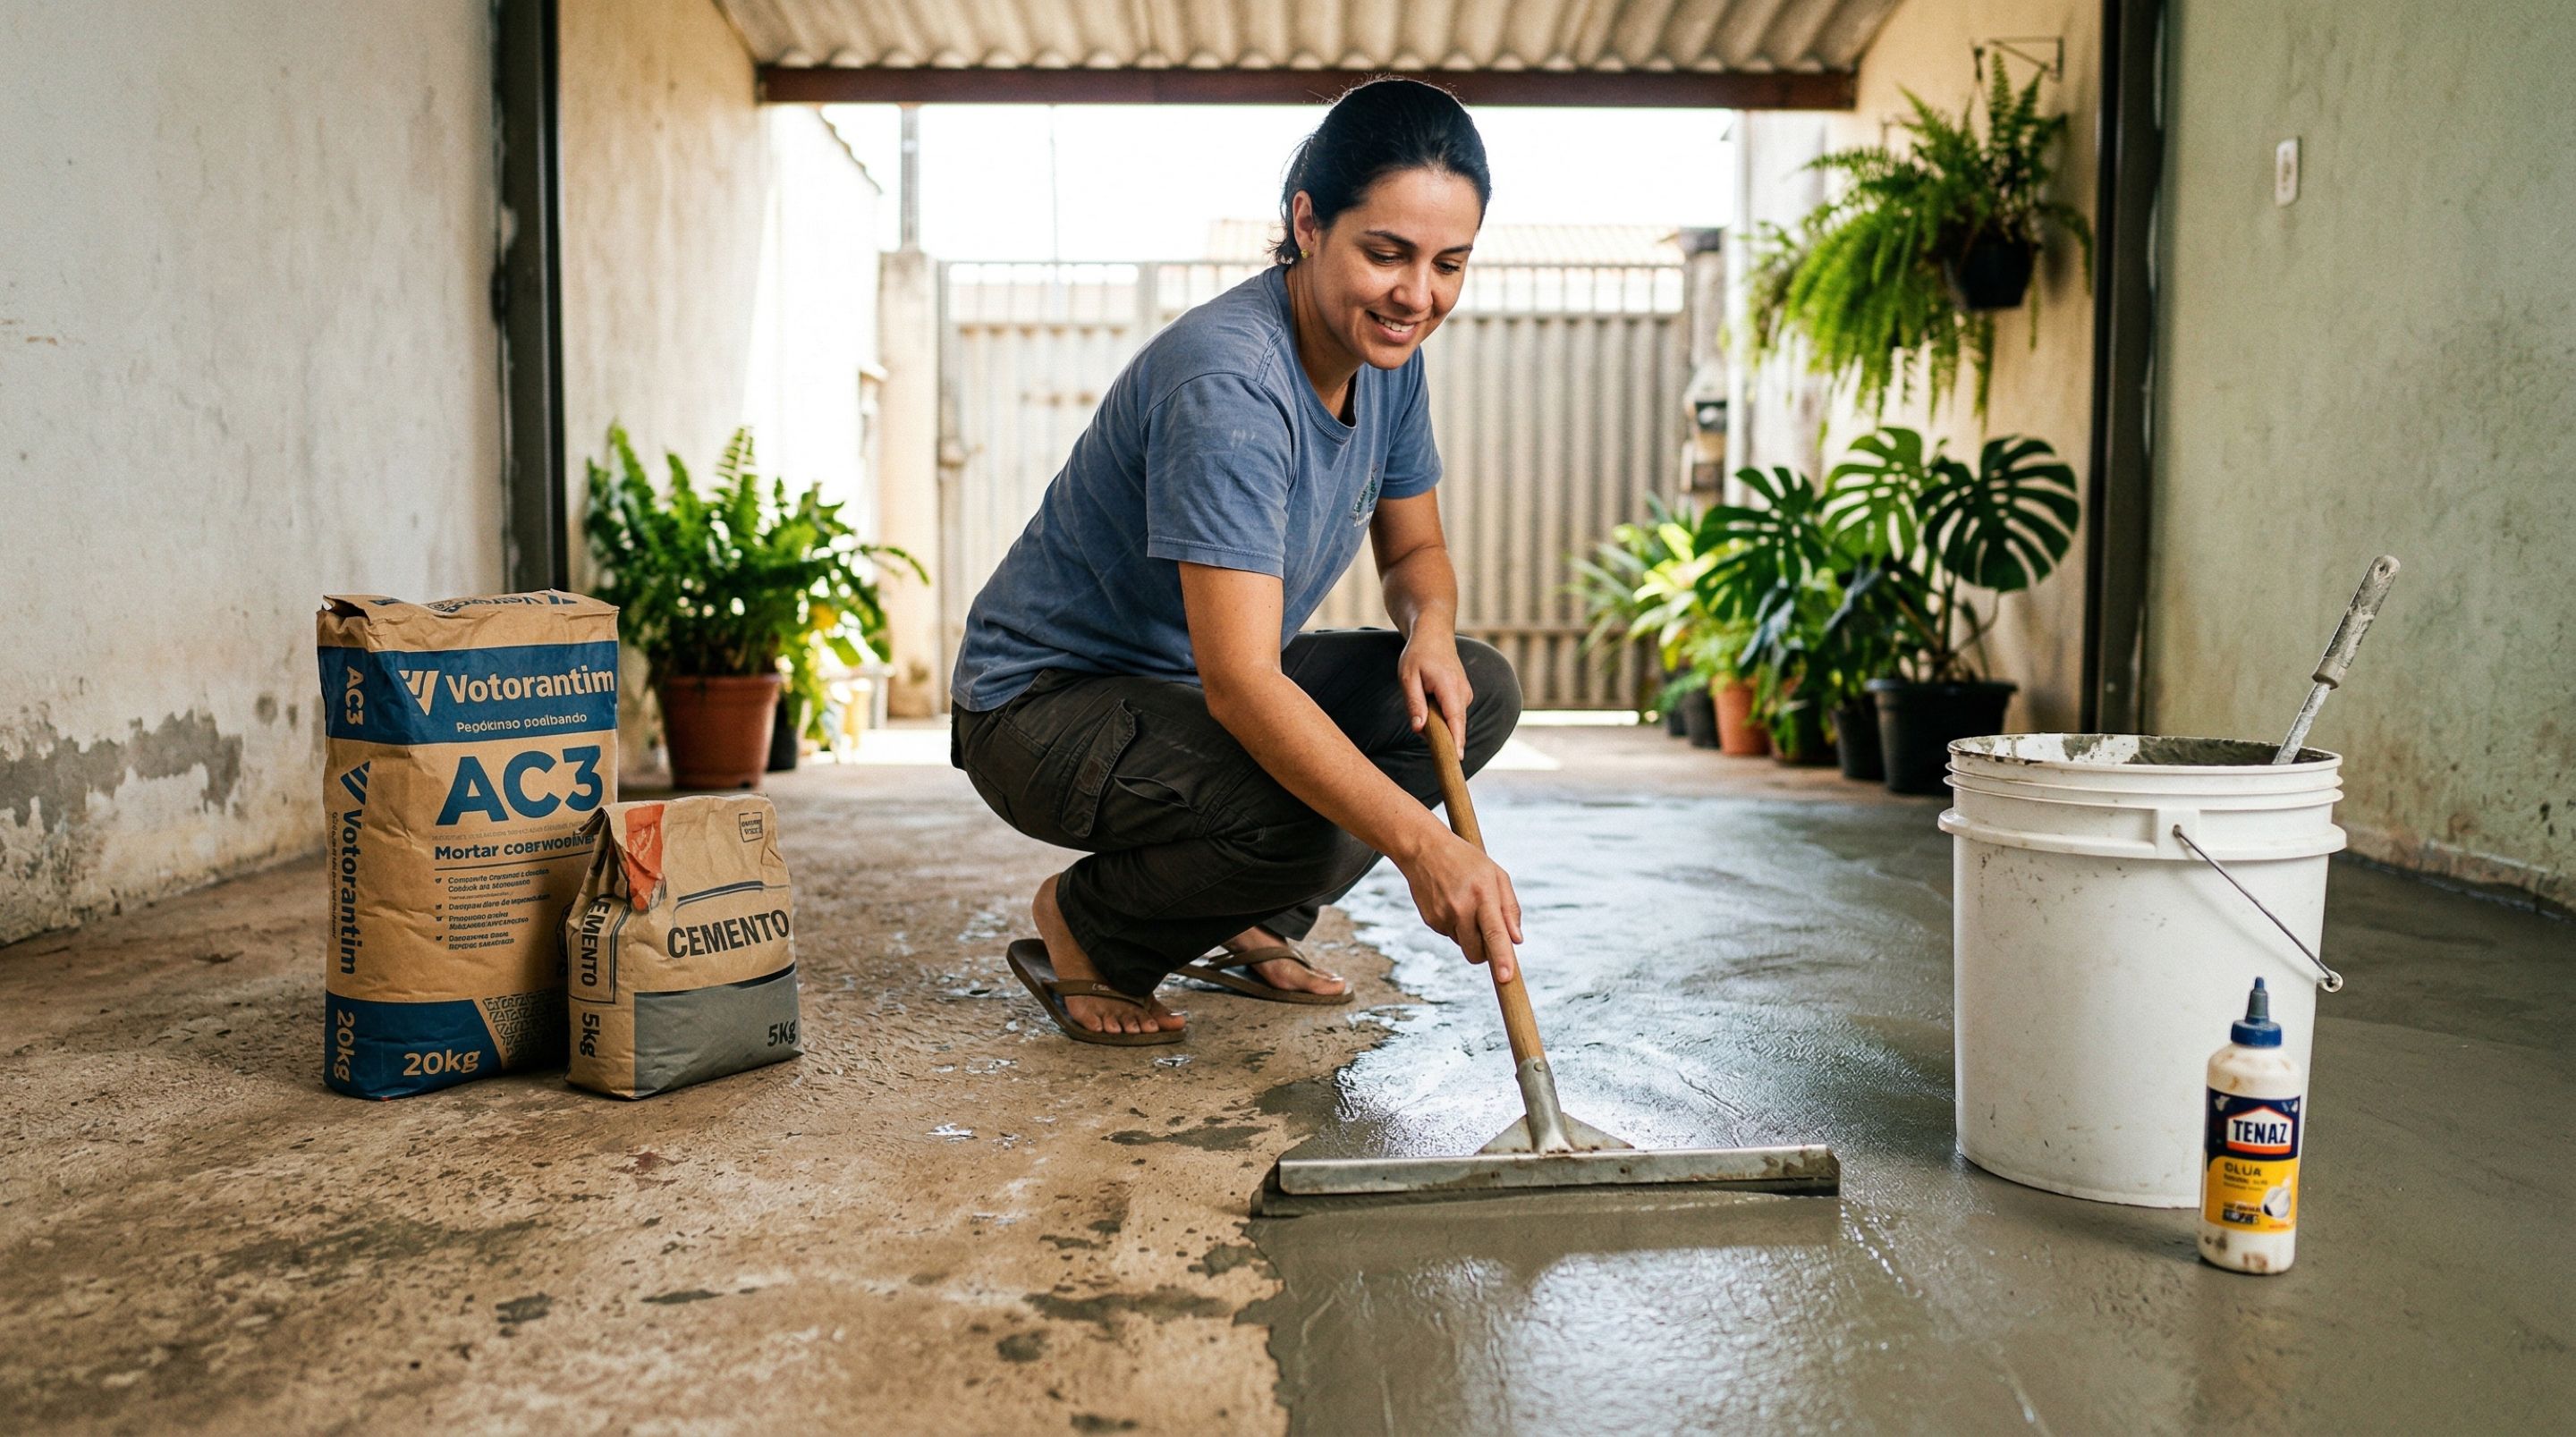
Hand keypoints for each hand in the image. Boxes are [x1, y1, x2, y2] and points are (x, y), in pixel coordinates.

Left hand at [1398, 625, 1472, 746]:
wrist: (1434, 634)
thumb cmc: (1418, 654)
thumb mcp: (1408, 677)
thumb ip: (1414, 704)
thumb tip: (1419, 729)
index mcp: (1449, 687)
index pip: (1456, 720)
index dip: (1456, 741)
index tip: (1457, 759)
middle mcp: (1463, 693)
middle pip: (1455, 725)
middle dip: (1439, 735)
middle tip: (1419, 725)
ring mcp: (1465, 695)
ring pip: (1452, 721)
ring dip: (1437, 722)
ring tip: (1421, 697)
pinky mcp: (1463, 697)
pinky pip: (1452, 714)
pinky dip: (1440, 716)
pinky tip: (1429, 699)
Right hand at [1398, 829, 1522, 984]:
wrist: (1424, 849)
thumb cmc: (1467, 861)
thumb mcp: (1496, 874)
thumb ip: (1510, 908)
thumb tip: (1517, 940)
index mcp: (1483, 894)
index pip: (1494, 932)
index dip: (1502, 957)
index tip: (1506, 978)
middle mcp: (1461, 908)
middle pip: (1477, 952)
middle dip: (1485, 953)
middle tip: (1487, 931)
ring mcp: (1443, 916)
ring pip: (1464, 944)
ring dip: (1469, 933)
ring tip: (1464, 902)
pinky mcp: (1430, 921)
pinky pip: (1450, 935)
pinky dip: (1455, 925)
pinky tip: (1450, 902)